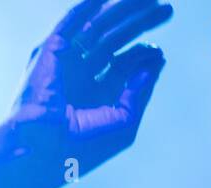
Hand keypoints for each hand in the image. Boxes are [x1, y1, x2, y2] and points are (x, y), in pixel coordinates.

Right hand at [0, 0, 172, 187]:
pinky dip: (88, 6)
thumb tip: (158, 57)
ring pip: (99, 28)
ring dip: (122, 9)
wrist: (43, 150)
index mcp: (96, 95)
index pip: (124, 65)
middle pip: (116, 41)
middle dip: (140, 23)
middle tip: (166, 9)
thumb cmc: (82, 147)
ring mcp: (66, 62)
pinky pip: (72, 22)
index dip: (143, 52)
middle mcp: (81, 75)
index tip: (158, 49)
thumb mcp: (123, 120)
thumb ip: (140, 90)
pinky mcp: (52, 51)